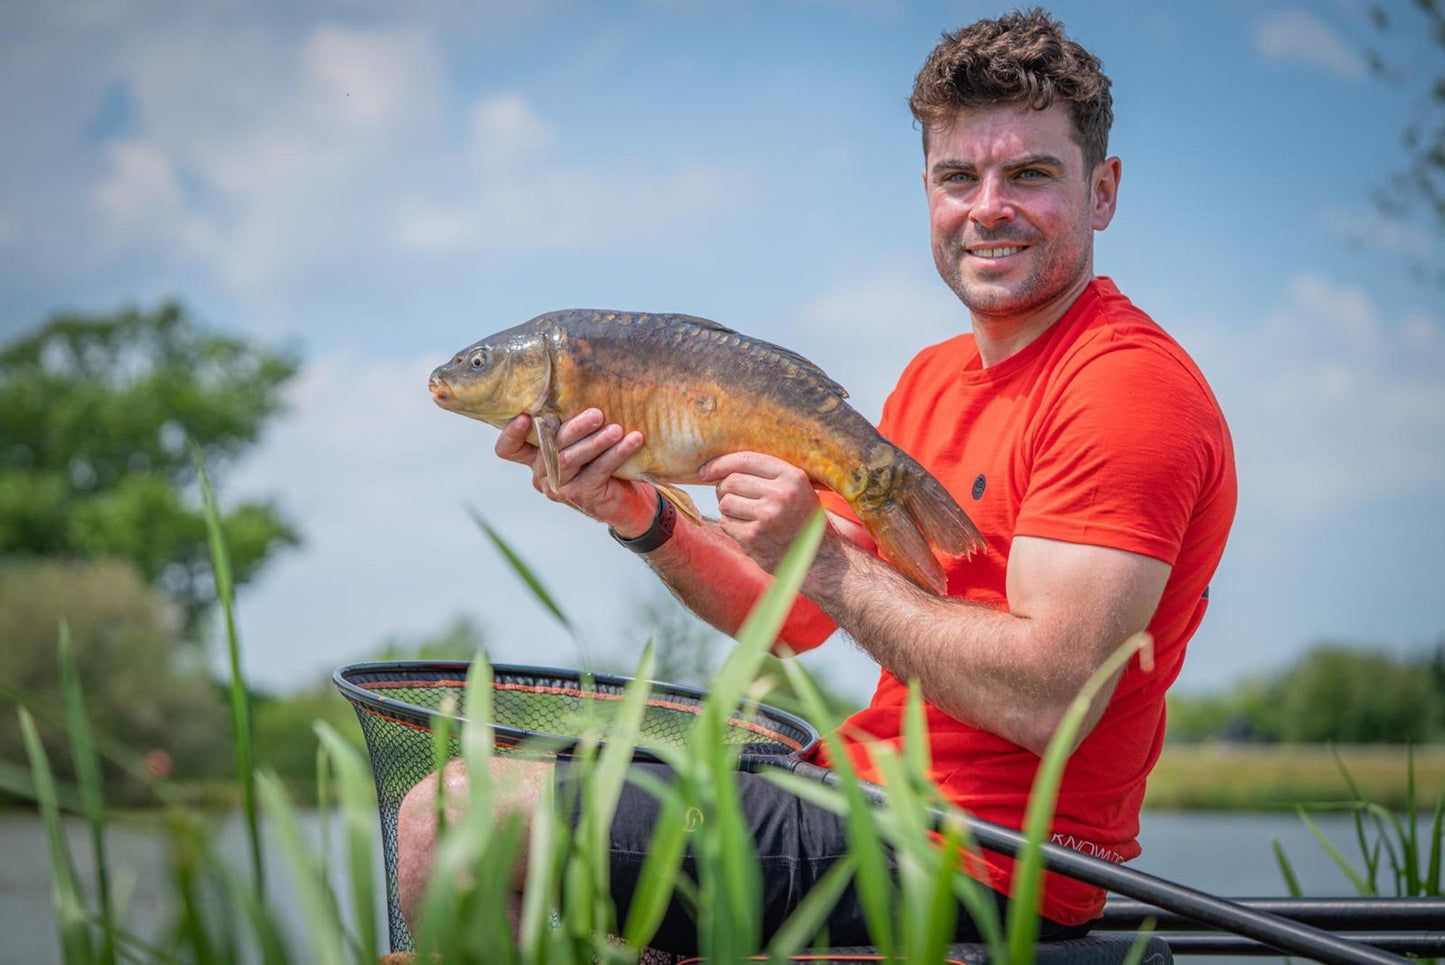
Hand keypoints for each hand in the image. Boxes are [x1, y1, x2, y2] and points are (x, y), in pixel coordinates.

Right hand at [495, 409, 654, 534]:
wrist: (629, 499)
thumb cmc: (604, 458)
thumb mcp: (585, 437)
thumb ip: (574, 421)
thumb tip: (585, 386)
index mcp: (535, 455)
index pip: (509, 449)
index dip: (511, 434)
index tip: (525, 417)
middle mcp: (541, 473)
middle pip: (548, 447)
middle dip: (573, 428)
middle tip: (597, 414)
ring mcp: (558, 488)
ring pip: (569, 460)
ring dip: (595, 442)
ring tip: (616, 429)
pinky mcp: (580, 497)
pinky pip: (596, 472)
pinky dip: (615, 454)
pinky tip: (632, 441)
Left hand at [699, 452, 820, 572]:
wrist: (818, 558)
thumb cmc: (801, 519)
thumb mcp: (796, 488)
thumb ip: (766, 473)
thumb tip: (718, 467)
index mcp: (792, 476)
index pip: (745, 459)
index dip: (720, 463)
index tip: (705, 471)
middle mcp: (781, 494)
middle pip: (730, 481)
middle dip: (723, 490)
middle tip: (733, 499)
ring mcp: (767, 517)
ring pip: (725, 502)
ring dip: (728, 509)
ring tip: (747, 517)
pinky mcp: (754, 537)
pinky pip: (726, 523)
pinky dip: (731, 526)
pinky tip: (749, 531)